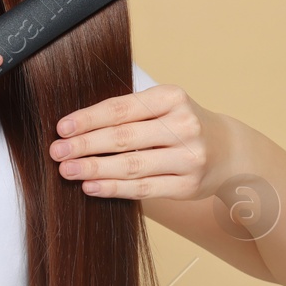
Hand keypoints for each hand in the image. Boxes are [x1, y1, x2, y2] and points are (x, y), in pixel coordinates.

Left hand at [49, 84, 225, 200]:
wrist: (229, 151)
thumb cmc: (181, 125)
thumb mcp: (163, 106)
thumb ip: (129, 112)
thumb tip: (76, 127)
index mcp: (172, 97)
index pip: (122, 108)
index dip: (88, 118)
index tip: (61, 127)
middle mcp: (184, 125)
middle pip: (124, 137)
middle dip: (85, 145)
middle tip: (56, 151)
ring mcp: (189, 157)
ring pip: (133, 165)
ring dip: (95, 168)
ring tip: (67, 170)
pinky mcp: (188, 185)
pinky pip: (144, 188)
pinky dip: (114, 188)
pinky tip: (91, 187)